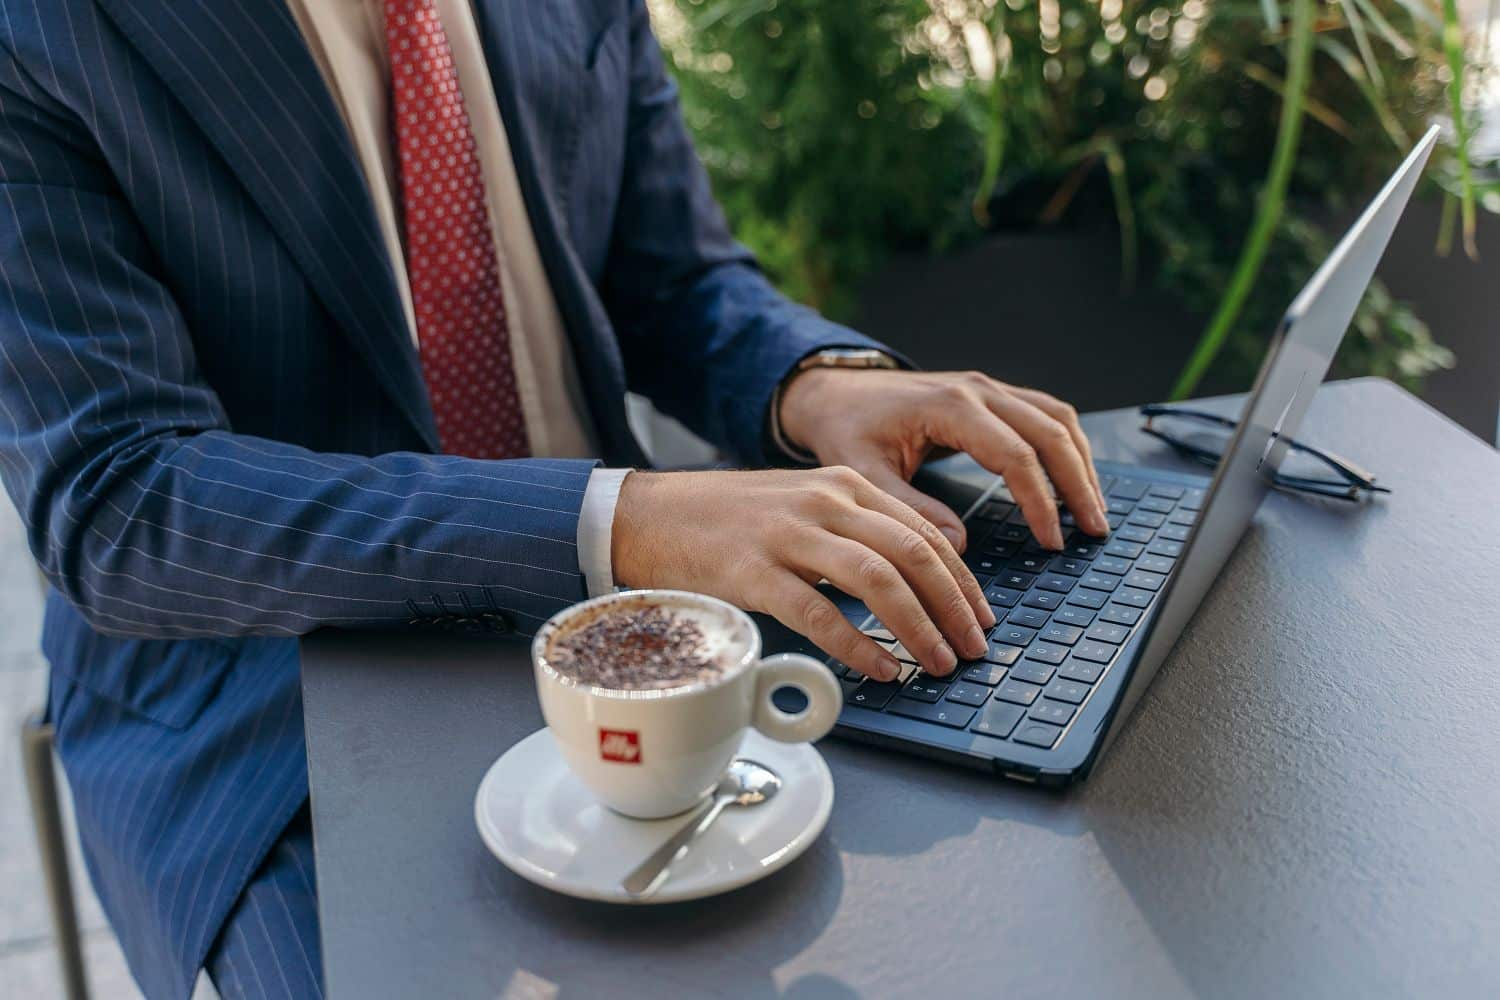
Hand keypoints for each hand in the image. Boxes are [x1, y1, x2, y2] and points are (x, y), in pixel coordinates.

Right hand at [611, 467, 995, 680]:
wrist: (650, 515)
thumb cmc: (728, 521)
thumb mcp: (802, 508)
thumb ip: (854, 532)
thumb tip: (913, 585)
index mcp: (843, 484)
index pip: (924, 531)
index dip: (962, 580)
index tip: (980, 617)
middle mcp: (824, 502)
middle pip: (913, 553)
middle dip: (954, 607)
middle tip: (974, 648)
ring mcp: (788, 535)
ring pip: (877, 579)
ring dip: (918, 627)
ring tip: (938, 663)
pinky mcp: (753, 571)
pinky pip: (819, 611)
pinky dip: (858, 643)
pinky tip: (881, 667)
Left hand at [778, 368, 1108, 550]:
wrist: (834, 391)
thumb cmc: (846, 429)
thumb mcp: (864, 474)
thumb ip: (909, 509)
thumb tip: (958, 546)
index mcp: (949, 406)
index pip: (1016, 455)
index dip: (1041, 501)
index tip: (1052, 541)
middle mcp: (977, 389)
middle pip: (1050, 432)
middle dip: (1078, 484)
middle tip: (1094, 531)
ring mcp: (987, 387)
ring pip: (1056, 418)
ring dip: (1081, 463)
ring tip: (1094, 510)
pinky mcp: (990, 394)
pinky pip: (1044, 413)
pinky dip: (1066, 446)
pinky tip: (1074, 478)